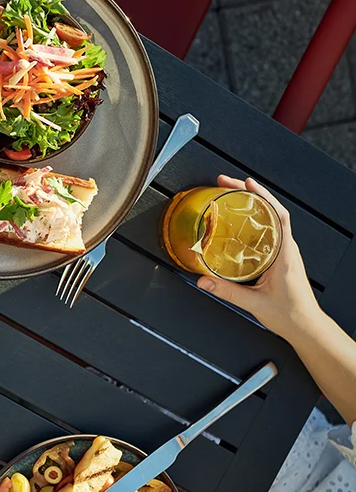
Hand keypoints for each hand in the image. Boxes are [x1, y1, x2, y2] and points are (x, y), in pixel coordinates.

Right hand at [196, 175, 321, 338]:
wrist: (306, 326)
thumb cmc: (290, 314)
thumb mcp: (255, 303)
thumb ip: (227, 291)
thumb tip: (204, 280)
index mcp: (285, 255)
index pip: (279, 216)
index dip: (263, 197)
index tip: (247, 183)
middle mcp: (287, 249)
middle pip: (272, 211)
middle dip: (250, 193)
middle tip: (227, 183)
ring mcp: (285, 252)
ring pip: (271, 219)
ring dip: (253, 203)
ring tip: (232, 194)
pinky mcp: (280, 258)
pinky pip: (268, 231)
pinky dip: (255, 218)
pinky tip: (240, 220)